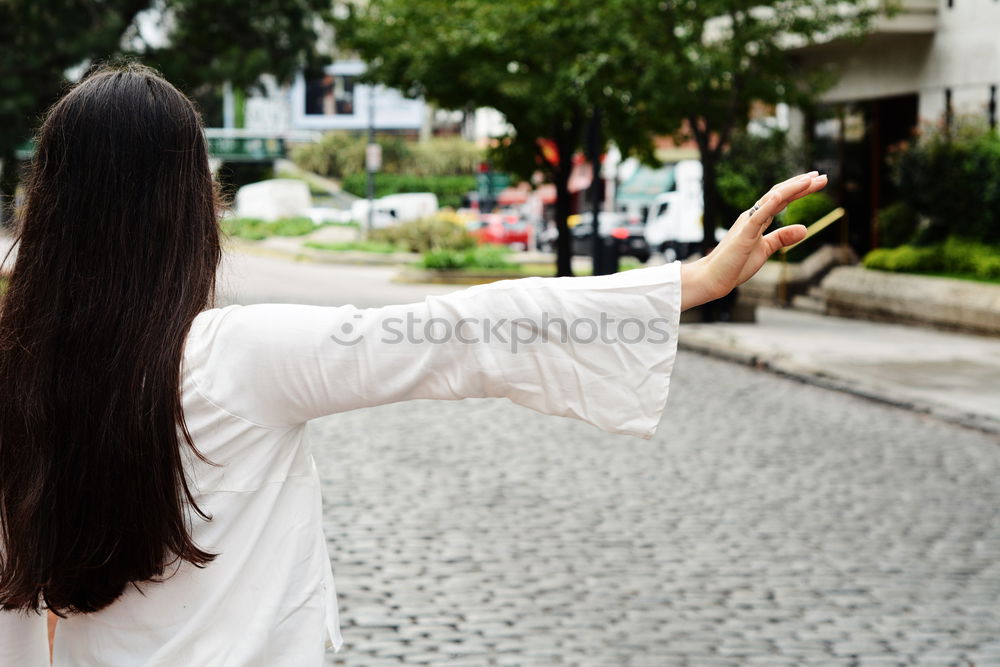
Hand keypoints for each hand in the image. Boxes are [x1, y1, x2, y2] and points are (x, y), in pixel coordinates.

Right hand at [680, 172, 827, 309]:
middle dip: (801, 184)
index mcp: (757, 219)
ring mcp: (747, 223)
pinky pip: (758, 217)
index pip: (782, 199)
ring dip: (792, 189)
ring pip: (772, 199)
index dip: (799, 189)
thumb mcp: (766, 249)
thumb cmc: (736, 264)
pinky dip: (769, 204)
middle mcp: (752, 216)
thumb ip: (782, 237)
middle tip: (822, 176)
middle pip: (780, 194)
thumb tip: (805, 228)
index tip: (817, 181)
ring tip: (810, 180)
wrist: (714, 277)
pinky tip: (781, 195)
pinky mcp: (744, 234)